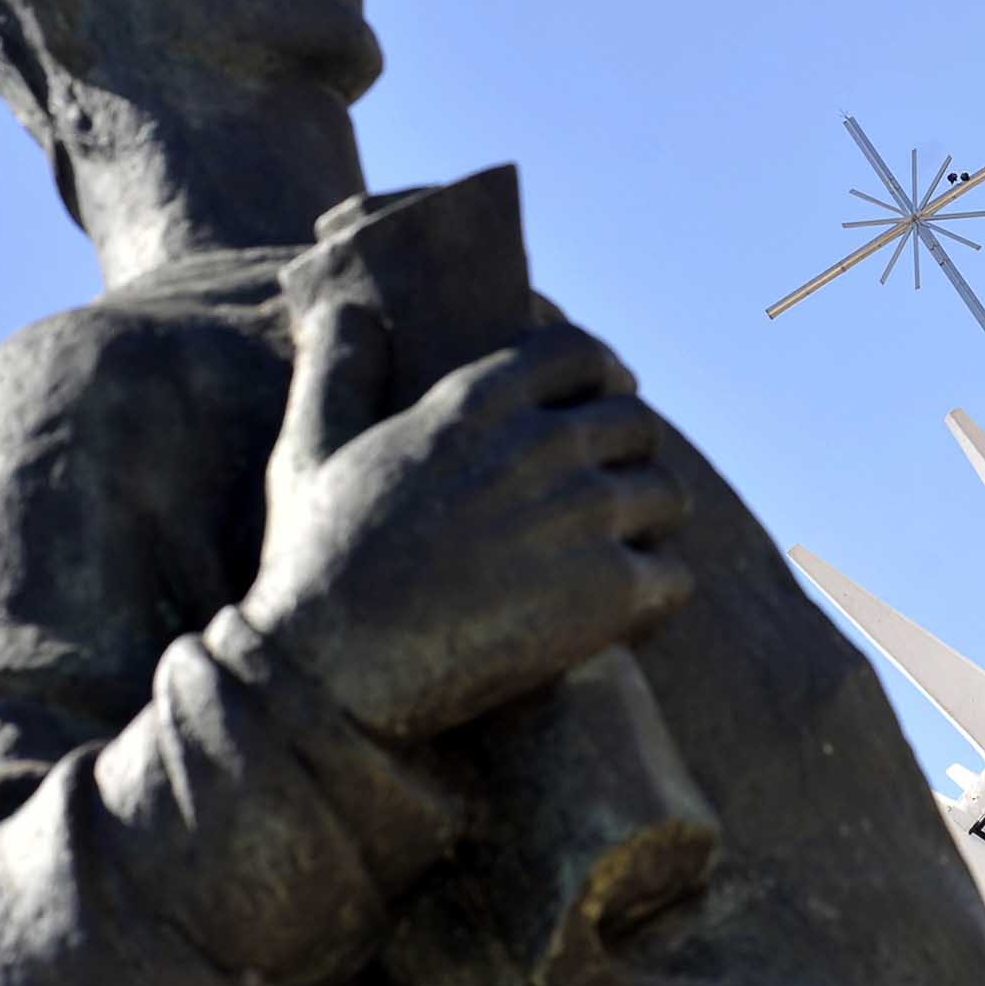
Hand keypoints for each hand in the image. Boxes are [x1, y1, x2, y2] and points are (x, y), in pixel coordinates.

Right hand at [240, 302, 691, 741]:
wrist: (331, 676)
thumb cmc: (314, 567)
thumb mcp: (308, 451)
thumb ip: (336, 371)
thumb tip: (345, 309)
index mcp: (478, 402)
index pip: (581, 354)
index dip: (601, 378)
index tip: (603, 404)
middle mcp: (541, 446)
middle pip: (638, 424)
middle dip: (629, 458)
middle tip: (612, 498)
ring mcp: (581, 515)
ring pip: (668, 496)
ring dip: (650, 525)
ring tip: (622, 556)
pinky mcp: (608, 591)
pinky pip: (676, 575)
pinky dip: (659, 593)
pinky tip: (628, 611)